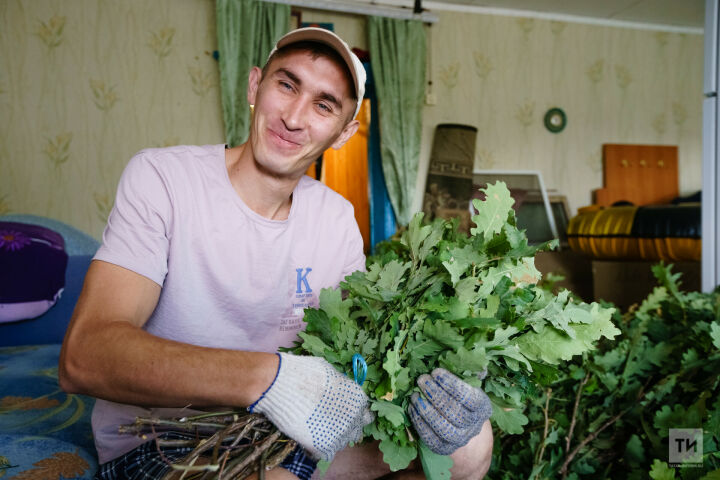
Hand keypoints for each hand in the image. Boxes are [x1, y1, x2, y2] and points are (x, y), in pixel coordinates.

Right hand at [249, 353, 373, 460]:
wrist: (278, 383)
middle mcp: (352, 417)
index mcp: (357, 399)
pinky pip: (325, 453)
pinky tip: (309, 438)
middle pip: (355, 430)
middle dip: (344, 427)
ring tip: (317, 429)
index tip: (342, 413)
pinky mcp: (321, 445)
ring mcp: (337, 433)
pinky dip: (317, 448)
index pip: (364, 414)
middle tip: (328, 421)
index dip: (352, 414)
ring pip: (341, 443)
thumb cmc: (303, 372)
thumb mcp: (329, 372)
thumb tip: (341, 390)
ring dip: (331, 437)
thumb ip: (340, 386)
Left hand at [409, 368, 491, 454]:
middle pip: (455, 413)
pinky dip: (419, 423)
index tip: (436, 372)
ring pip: (443, 428)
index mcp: (483, 407)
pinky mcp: (444, 449)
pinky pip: (430, 439)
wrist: (463, 428)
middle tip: (422, 380)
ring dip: (425, 410)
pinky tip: (412, 408)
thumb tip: (451, 355)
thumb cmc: (462, 398)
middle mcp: (474, 426)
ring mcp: (459, 440)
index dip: (452, 385)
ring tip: (414, 394)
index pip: (470, 398)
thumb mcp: (468, 385)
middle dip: (435, 395)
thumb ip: (462, 373)